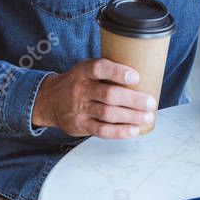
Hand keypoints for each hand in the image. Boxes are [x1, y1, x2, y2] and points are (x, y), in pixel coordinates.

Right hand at [32, 58, 155, 137]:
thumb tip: (143, 69)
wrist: (49, 100)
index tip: (136, 76)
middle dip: (133, 100)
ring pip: (108, 114)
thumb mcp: (86, 68)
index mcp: (83, 71)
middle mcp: (80, 89)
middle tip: (150, 102)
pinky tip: (134, 130)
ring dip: (131, 116)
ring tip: (147, 116)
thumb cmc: (77, 82)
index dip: (118, 72)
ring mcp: (80, 109)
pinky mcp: (81, 125)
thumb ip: (107, 69)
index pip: (100, 68)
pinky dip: (120, 131)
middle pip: (108, 95)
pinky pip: (102, 130)